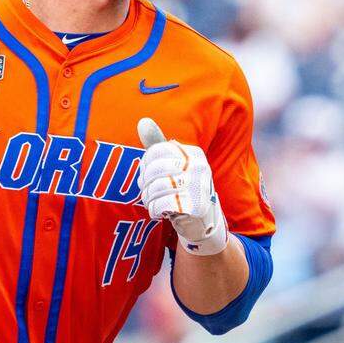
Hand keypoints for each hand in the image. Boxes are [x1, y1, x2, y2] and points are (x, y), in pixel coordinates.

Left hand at [137, 117, 227, 255]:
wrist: (200, 221)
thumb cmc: (182, 189)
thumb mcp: (172, 165)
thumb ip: (157, 145)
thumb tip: (143, 121)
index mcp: (193, 153)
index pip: (156, 151)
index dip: (145, 165)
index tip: (146, 176)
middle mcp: (199, 167)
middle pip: (155, 169)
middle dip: (145, 184)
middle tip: (148, 192)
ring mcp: (199, 186)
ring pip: (157, 188)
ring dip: (149, 199)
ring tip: (153, 203)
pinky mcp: (196, 206)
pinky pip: (163, 205)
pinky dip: (155, 210)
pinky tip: (160, 212)